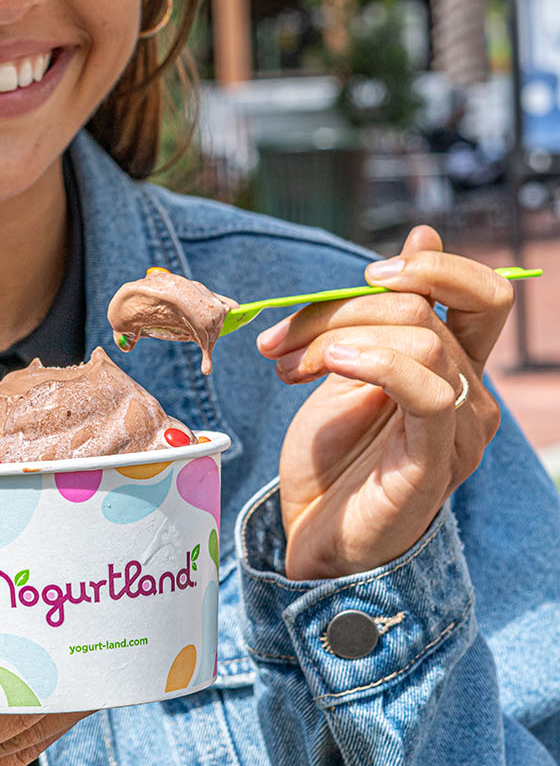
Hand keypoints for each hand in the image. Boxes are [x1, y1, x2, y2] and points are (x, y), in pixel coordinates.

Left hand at [255, 226, 510, 580]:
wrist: (311, 535)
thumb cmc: (331, 456)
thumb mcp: (346, 363)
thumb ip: (379, 309)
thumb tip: (426, 229)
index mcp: (451, 364)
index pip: (484, 293)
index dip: (433, 265)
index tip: (365, 274)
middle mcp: (470, 393)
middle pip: (423, 307)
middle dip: (341, 306)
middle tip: (281, 340)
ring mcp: (459, 428)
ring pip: (420, 336)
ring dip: (337, 336)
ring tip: (287, 367)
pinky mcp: (437, 460)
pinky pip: (428, 389)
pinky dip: (376, 361)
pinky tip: (334, 366)